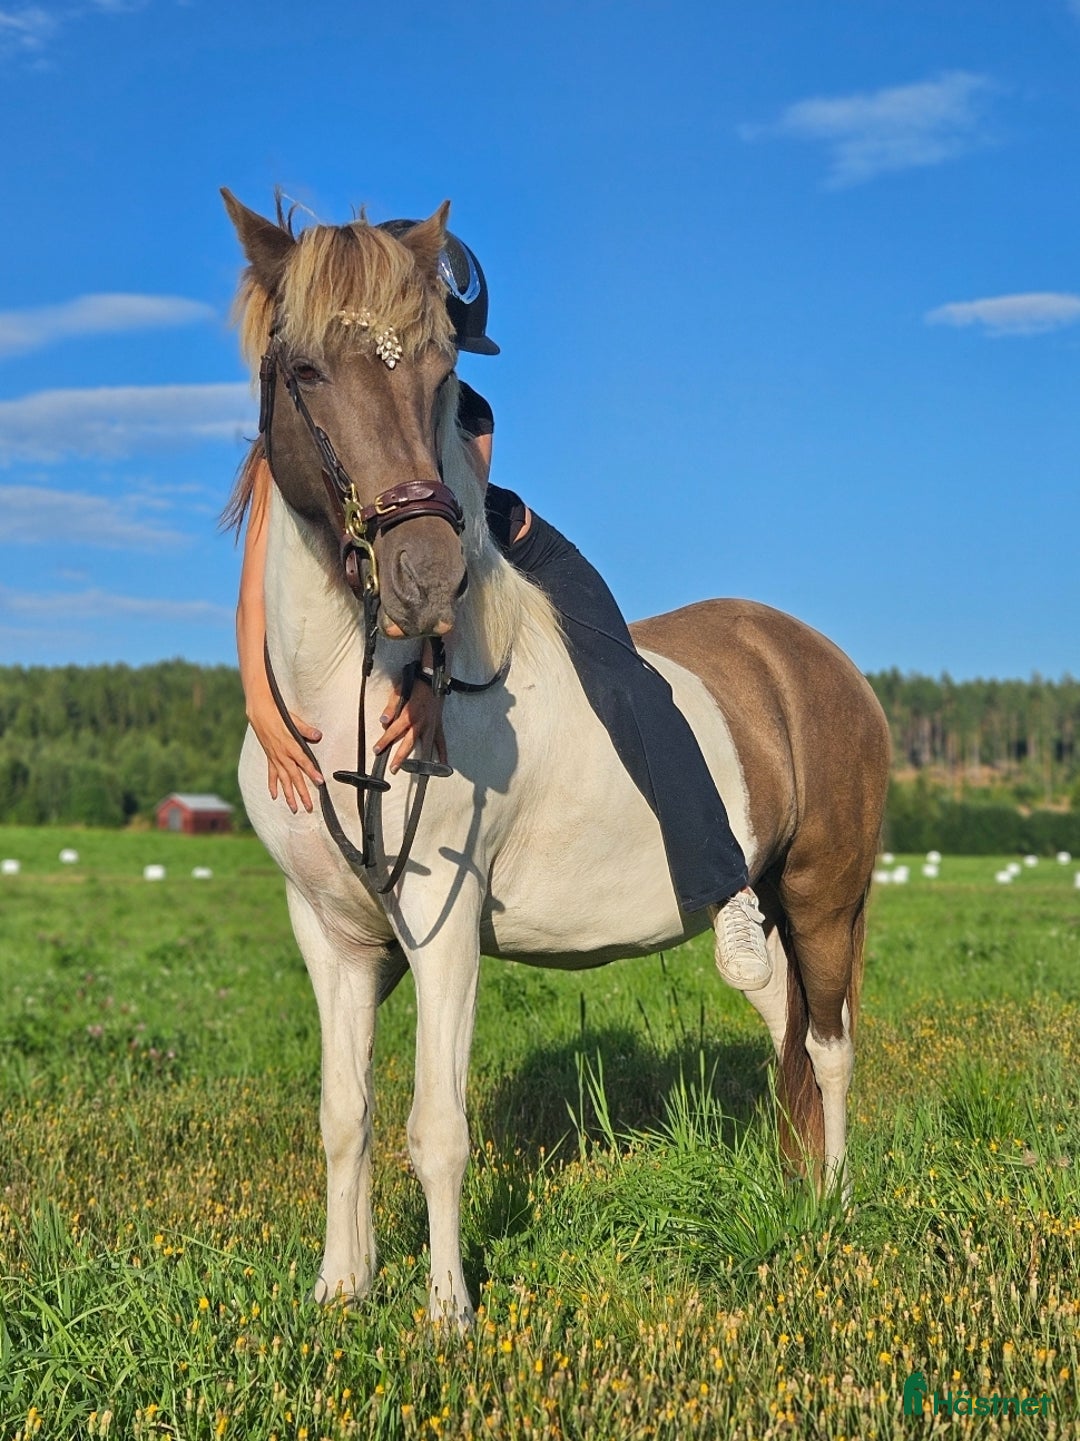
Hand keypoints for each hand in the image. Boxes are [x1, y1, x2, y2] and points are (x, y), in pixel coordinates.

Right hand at [247, 691, 323, 812]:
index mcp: (291, 746)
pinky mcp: (270, 758)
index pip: (304, 762)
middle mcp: (283, 755)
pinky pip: (272, 775)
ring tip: (294, 808)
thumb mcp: (295, 720)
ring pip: (283, 781)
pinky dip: (273, 786)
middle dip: (302, 793)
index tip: (320, 782)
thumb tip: (318, 735)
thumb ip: (307, 730)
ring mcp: (275, 758)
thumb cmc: (279, 715)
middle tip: (309, 807)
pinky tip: (275, 797)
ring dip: (289, 795)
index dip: (312, 772)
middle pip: (295, 777)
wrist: (260, 714)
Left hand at [374, 671, 446, 773]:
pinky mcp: (438, 726)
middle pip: (408, 743)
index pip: (394, 731)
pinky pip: (441, 741)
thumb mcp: (398, 693)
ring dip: (420, 760)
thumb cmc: (414, 685)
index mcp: (408, 714)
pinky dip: (443, 753)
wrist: (432, 678)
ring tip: (416, 772)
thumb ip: (390, 708)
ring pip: (425, 745)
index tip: (377, 750)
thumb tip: (383, 721)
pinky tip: (443, 764)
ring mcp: (431, 725)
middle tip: (393, 769)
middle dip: (400, 757)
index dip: (384, 741)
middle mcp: (420, 723)